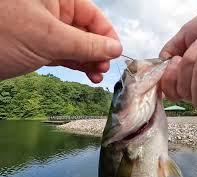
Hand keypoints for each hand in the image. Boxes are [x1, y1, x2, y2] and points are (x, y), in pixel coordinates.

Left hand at [0, 0, 121, 82]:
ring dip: (90, 60)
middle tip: (103, 67)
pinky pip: (66, 54)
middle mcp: (53, 12)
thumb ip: (86, 44)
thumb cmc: (1, 35)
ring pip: (77, 45)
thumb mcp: (50, 38)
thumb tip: (115, 48)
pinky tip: (87, 74)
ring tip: (97, 75)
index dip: (107, 34)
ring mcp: (46, 30)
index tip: (116, 53)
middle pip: (87, 31)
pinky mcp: (40, 46)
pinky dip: (77, 64)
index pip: (93, 15)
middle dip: (98, 50)